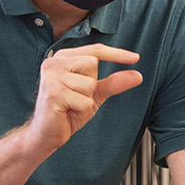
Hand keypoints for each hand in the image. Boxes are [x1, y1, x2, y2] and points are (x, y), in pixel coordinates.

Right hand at [28, 45, 142, 153]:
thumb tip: (138, 75)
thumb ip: (113, 83)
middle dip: (92, 85)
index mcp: (63, 58)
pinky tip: (67, 112)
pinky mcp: (53, 93)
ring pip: (90, 84)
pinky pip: (85, 101)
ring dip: (86, 100)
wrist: (46, 134)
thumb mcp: (94, 95)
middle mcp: (54, 62)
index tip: (136, 58)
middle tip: (76, 97)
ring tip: (71, 106)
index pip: (94, 50)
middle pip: (93, 64)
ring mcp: (52, 76)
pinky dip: (81, 111)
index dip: (116, 54)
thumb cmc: (67, 112)